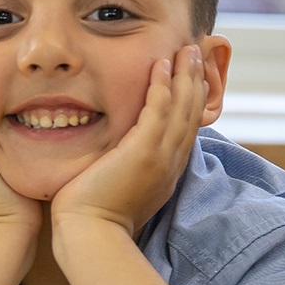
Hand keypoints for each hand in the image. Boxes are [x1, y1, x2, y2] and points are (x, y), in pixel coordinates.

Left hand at [51, 44, 204, 237]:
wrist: (88, 234)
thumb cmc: (91, 215)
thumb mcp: (117, 185)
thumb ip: (123, 166)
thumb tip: (114, 154)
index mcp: (166, 170)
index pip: (185, 128)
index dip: (191, 100)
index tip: (191, 76)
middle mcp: (170, 162)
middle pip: (192, 114)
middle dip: (195, 81)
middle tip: (196, 52)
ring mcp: (161, 157)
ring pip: (182, 108)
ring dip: (185, 76)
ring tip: (186, 49)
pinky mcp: (144, 153)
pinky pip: (160, 111)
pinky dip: (163, 87)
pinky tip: (161, 65)